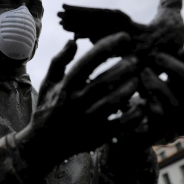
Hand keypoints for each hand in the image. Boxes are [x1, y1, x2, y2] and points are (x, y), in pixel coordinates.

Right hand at [18, 32, 143, 166]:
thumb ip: (60, 61)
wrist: (43, 145)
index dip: (108, 46)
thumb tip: (74, 40)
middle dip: (125, 67)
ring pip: (116, 100)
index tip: (125, 38)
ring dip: (131, 87)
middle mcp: (76, 102)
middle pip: (106, 80)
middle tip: (137, 60)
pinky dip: (135, 113)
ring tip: (137, 80)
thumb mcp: (48, 84)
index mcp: (65, 87)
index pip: (88, 62)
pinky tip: (140, 104)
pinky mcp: (97, 136)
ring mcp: (87, 120)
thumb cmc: (48, 109)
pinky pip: (122, 124)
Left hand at [115, 49, 183, 146]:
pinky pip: (157, 121)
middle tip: (158, 55)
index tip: (181, 49)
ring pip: (177, 109)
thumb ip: (165, 67)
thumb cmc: (131, 99)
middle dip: (179, 73)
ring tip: (143, 68)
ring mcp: (170, 134)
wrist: (112, 131)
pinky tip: (135, 86)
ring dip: (160, 84)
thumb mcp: (152, 81)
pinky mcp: (150, 140)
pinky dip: (148, 100)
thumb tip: (171, 34)